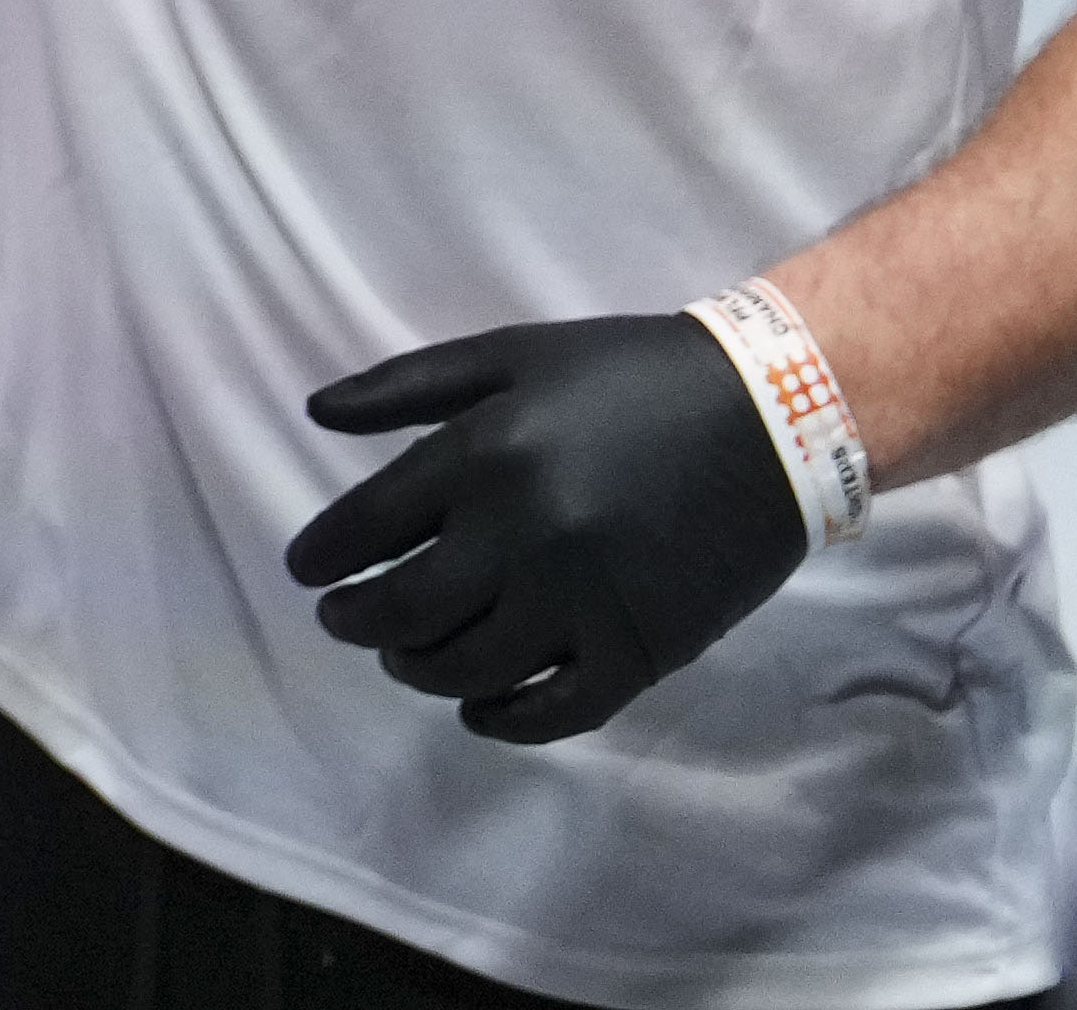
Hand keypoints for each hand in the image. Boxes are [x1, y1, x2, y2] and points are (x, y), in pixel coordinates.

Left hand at [288, 316, 817, 741]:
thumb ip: (406, 385)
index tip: (305, 570)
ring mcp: (582, 604)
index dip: (323, 557)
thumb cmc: (631, 375)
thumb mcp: (513, 355)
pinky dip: (501, 721)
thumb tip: (314, 412)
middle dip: (355, 620)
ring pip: (466, 670)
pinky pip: (551, 714)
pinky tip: (477, 708)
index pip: (367, 528)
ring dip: (417, 669)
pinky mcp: (638, 652)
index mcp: (484, 455)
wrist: (770, 417)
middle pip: (404, 610)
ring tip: (404, 653)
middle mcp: (522, 537)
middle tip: (342, 617)